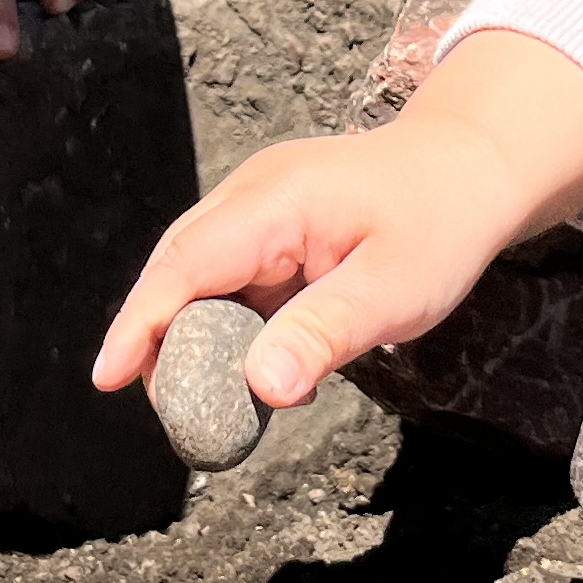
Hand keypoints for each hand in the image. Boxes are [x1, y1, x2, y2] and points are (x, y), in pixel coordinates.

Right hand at [91, 31, 582, 411]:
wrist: (475, 167)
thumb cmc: (442, 220)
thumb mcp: (395, 289)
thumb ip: (324, 333)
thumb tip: (261, 387)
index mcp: (275, 201)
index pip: (185, 265)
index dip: (142, 324)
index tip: (108, 378)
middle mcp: (253, 198)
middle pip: (179, 273)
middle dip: (162, 344)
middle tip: (177, 415)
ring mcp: (261, 212)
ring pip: (203, 281)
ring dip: (203, 342)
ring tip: (220, 406)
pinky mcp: (274, 230)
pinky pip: (235, 283)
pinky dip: (237, 330)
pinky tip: (268, 372)